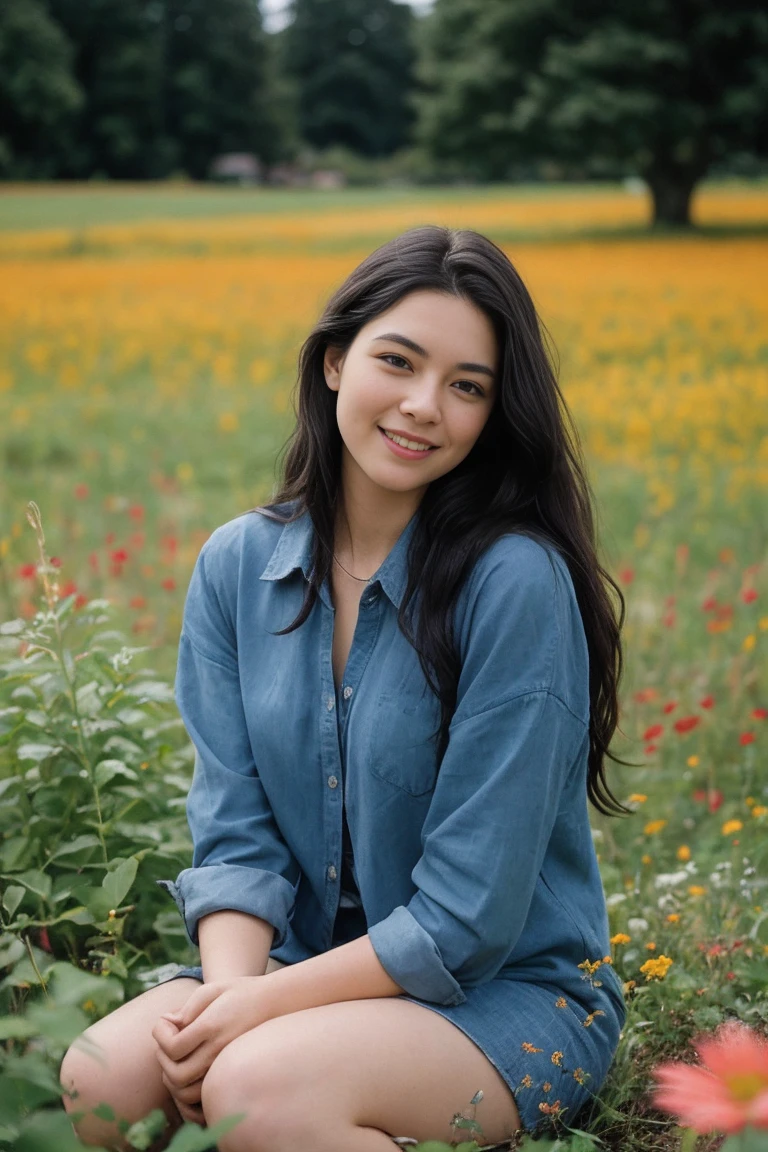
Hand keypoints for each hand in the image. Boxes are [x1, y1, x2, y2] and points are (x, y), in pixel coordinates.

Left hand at [151, 978, 273, 1106]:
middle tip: (166, 1039)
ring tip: (175, 1055)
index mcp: (212, 1026)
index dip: (159, 1034)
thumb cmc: (239, 993)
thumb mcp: (213, 989)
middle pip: (176, 1074)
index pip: (173, 1046)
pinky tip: (186, 1069)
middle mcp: (219, 1051)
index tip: (165, 1020)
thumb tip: (169, 1024)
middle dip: (162, 1058)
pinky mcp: (229, 1075)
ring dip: (171, 1077)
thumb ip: (188, 1007)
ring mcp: (225, 1066)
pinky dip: (185, 1093)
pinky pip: (201, 1100)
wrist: (275, 1003)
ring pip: (186, 1092)